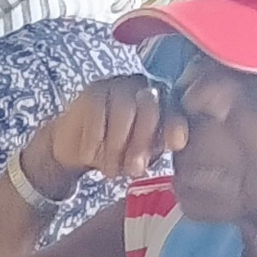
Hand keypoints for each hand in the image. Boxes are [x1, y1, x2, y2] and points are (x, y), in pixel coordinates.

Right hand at [28, 75, 179, 201]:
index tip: (174, 145)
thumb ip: (146, 156)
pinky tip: (89, 156)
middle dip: (141, 143)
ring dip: (116, 145)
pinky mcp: (94, 90)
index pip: (174, 112)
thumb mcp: (137, 159)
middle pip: (150, 108)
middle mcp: (145, 89)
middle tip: (132, 170)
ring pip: (123, 110)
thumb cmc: (118, 153)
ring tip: (109, 170)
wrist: (81, 148)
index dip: (175, 127)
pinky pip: (97, 112)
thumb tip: (139, 165)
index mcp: (164, 105)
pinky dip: (94, 140)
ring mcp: (119, 85)